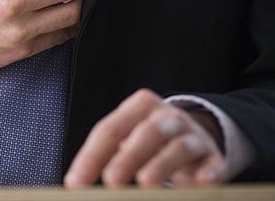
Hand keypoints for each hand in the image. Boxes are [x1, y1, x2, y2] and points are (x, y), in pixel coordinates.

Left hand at [65, 89, 227, 187]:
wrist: (195, 136)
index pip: (109, 129)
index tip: (75, 183)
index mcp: (138, 107)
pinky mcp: (214, 156)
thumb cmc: (149, 141)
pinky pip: (213, 163)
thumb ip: (106, 156)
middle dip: (127, 157)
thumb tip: (78, 182)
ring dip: (161, 164)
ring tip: (146, 182)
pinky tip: (201, 182)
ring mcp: (193, 135)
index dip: (91, 156)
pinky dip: (209, 172)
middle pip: (145, 133)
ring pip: (178, 146)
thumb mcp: (127, 138)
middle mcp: (166, 116)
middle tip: (111, 180)